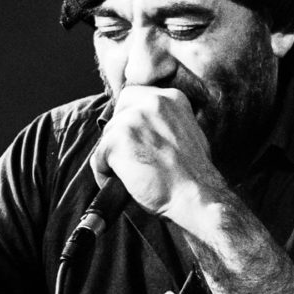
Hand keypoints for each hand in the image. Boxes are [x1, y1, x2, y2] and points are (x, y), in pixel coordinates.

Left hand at [93, 85, 224, 222]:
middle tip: (134, 159)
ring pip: (107, 136)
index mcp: (171, 98)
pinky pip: (98, 158)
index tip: (138, 140)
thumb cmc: (194, 176)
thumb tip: (144, 126)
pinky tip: (125, 185)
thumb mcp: (189, 133)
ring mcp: (133, 119)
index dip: (131, 119)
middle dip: (120, 135)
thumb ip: (166, 120)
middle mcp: (152, 102)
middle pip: (118, 112)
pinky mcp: (117, 140)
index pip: (134, 96)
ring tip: (134, 176)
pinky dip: (105, 175)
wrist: (195, 197)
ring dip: (114, 157)